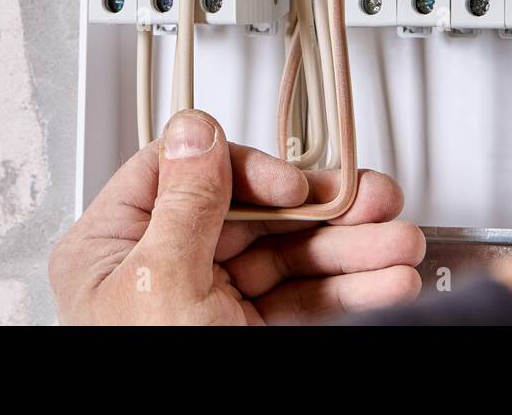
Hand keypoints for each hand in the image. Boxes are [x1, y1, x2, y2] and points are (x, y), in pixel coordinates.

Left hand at [49, 109, 424, 324]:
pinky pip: (305, 301)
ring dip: (352, 249)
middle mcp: (161, 270)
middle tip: (375, 203)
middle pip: (250, 214)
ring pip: (289, 257)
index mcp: (113, 248)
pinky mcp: (249, 335)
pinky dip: (350, 291)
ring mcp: (209, 305)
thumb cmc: (147, 380)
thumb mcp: (160, 281)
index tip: (289, 182)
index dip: (244, 166)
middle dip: (323, 212)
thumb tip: (194, 130)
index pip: (180, 173)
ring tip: (399, 244)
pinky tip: (386, 282)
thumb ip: (183, 202)